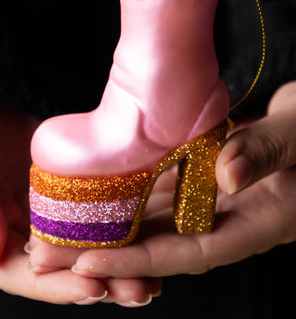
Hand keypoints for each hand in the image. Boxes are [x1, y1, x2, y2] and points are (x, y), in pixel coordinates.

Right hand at [0, 106, 161, 305]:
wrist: (0, 126)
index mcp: (3, 247)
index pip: (31, 277)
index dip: (61, 287)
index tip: (94, 290)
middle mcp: (32, 239)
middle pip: (68, 269)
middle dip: (104, 282)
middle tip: (138, 291)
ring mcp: (58, 219)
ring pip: (92, 245)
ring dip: (121, 263)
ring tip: (154, 278)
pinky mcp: (80, 198)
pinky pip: (104, 212)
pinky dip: (126, 222)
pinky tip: (156, 229)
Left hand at [28, 80, 295, 281]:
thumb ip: (268, 151)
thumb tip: (224, 176)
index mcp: (267, 219)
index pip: (196, 251)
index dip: (143, 260)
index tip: (92, 263)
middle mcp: (240, 217)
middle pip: (172, 245)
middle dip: (118, 252)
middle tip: (63, 255)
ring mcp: (227, 199)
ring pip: (168, 221)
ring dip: (124, 225)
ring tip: (75, 229)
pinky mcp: (216, 179)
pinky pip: (175, 194)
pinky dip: (143, 195)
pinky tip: (112, 192)